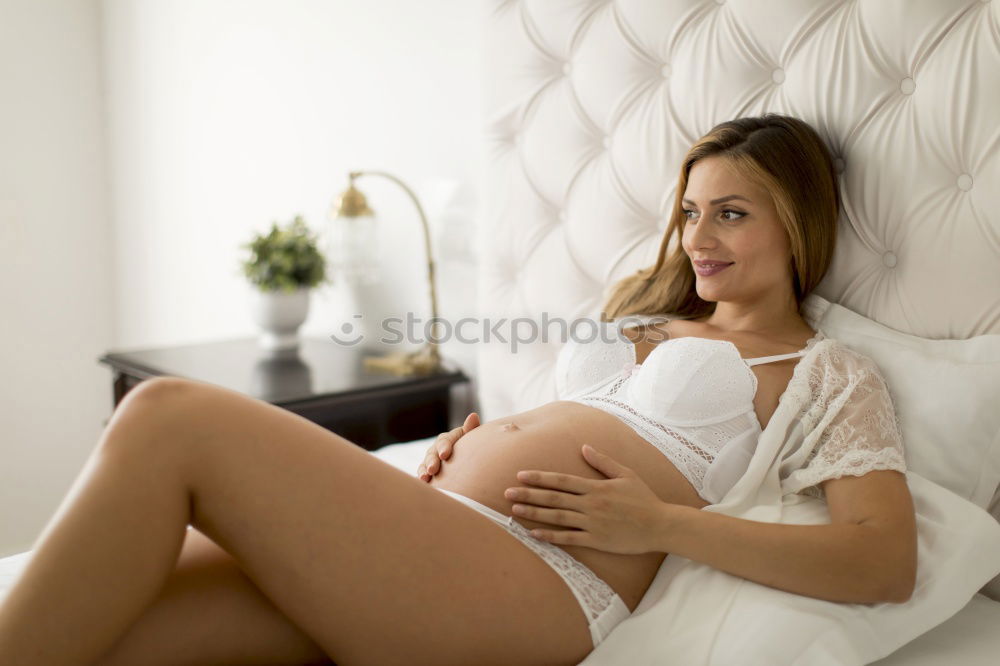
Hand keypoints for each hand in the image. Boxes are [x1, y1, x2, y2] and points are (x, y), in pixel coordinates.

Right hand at [417, 412, 479, 481]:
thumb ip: (471, 430)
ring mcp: (432, 460)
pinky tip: (422, 484)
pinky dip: (422, 478)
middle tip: (432, 470)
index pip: (445, 441)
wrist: (473, 466)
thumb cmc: (475, 450)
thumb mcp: (473, 440)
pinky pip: (423, 473)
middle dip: (432, 461)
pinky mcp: (429, 471)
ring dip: (424, 470)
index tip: (444, 455)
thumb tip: (473, 415)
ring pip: (425, 464)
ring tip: (425, 478)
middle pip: (432, 453)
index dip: (444, 447)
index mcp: (450, 439)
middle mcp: (438, 448)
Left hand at [504, 444, 668, 554]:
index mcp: (596, 487)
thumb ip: (603, 461)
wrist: (660, 525)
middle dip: (528, 495)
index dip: (540, 478)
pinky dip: (551, 536)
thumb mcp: (626, 474)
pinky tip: (534, 534)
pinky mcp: (597, 540)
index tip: (521, 475)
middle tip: (506, 493)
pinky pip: (569, 539)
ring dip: (534, 514)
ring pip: (557, 518)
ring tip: (514, 511)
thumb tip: (584, 446)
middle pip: (553, 498)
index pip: (562, 480)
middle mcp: (591, 504)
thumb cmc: (644, 498)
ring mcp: (593, 523)